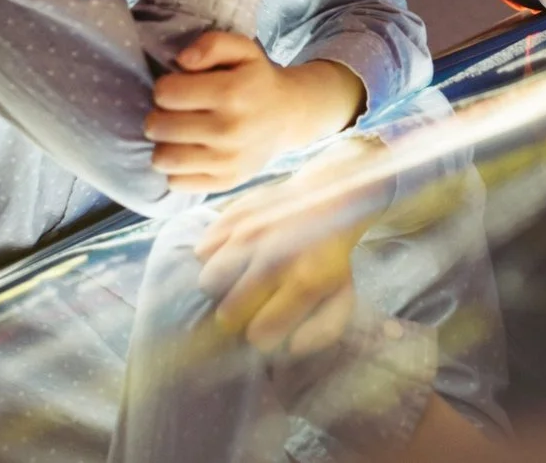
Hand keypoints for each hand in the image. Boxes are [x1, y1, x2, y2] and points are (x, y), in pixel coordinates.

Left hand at [148, 31, 364, 192]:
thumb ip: (212, 44)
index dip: (164, 87)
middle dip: (158, 115)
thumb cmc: (257, 79)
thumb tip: (182, 61)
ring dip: (163, 144)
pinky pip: (177, 182)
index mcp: (231, 92)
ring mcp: (227, 161)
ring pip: (163, 159)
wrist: (289, 116)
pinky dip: (175, 169)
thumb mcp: (242, 49)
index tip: (177, 87)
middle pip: (158, 126)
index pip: (166, 93)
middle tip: (173, 112)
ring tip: (175, 134)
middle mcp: (229, 130)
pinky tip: (188, 153)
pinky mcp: (225, 182)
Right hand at [192, 142, 389, 354]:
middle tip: (250, 305)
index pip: (260, 334)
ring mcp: (251, 234)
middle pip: (227, 313)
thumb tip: (290, 349)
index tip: (267, 326)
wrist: (330, 195)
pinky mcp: (234, 216)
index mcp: (304, 282)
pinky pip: (203, 251)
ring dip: (221, 288)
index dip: (261, 336)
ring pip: (208, 282)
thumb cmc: (331, 257)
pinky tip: (233, 255)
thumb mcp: (342, 297)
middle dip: (237, 318)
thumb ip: (322, 332)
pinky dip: (214, 258)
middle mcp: (274, 258)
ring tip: (238, 281)